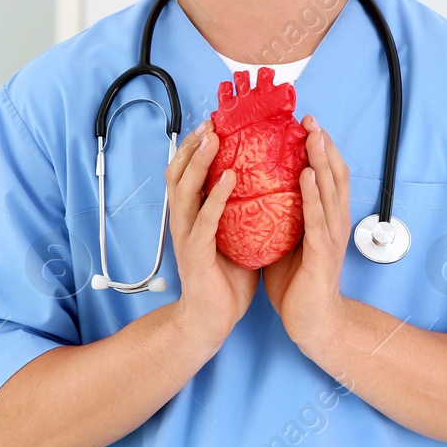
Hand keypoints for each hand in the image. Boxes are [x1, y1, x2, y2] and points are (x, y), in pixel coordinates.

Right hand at [164, 118, 258, 346]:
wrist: (211, 322)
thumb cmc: (225, 282)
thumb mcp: (236, 239)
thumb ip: (242, 215)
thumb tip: (268, 190)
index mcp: (192, 217)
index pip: (187, 174)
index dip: (195, 148)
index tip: (213, 125)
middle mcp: (184, 222)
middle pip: (178, 174)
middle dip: (192, 146)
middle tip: (209, 123)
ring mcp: (186, 237)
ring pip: (185, 190)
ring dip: (199, 163)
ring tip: (212, 140)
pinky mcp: (195, 254)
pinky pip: (204, 220)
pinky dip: (215, 197)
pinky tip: (230, 179)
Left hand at [263, 114, 352, 352]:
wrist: (311, 323)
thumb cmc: (297, 283)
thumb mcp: (286, 240)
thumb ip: (280, 215)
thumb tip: (255, 190)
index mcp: (325, 219)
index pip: (327, 176)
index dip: (319, 149)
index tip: (305, 124)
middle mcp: (334, 223)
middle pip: (335, 176)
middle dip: (324, 146)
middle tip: (311, 120)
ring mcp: (331, 238)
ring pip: (331, 191)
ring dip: (322, 161)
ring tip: (313, 136)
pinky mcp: (323, 255)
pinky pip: (317, 219)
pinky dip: (313, 195)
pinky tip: (306, 175)